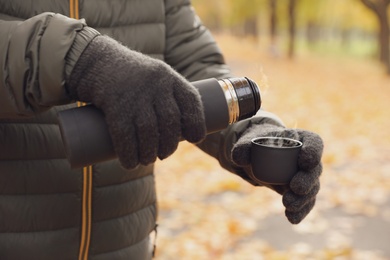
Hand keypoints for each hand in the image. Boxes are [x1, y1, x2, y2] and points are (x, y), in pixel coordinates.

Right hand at [67, 36, 205, 168]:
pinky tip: (130, 163)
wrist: (96, 61)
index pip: (191, 100)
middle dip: (169, 145)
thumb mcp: (153, 77)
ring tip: (147, 160)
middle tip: (164, 155)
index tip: (195, 139)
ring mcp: (135, 93)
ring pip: (149, 130)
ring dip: (149, 152)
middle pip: (170, 120)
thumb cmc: (130, 77)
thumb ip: (166, 98)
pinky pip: (124, 134)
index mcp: (168, 76)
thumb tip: (179, 134)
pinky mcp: (114, 103)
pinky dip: (129, 153)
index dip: (197, 123)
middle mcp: (155, 83)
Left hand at [231, 123, 323, 223]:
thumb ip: (242, 147)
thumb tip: (239, 158)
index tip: (305, 161)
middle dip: (308, 180)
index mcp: (300, 139)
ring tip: (288, 205)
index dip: (313, 151)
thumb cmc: (256, 144)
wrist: (257, 156)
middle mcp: (307, 157)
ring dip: (303, 199)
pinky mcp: (301, 191)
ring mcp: (306, 175)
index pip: (314, 142)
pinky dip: (300, 211)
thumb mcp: (247, 142)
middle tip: (296, 188)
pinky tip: (292, 218)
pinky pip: (305, 202)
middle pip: (315, 169)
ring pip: (312, 188)